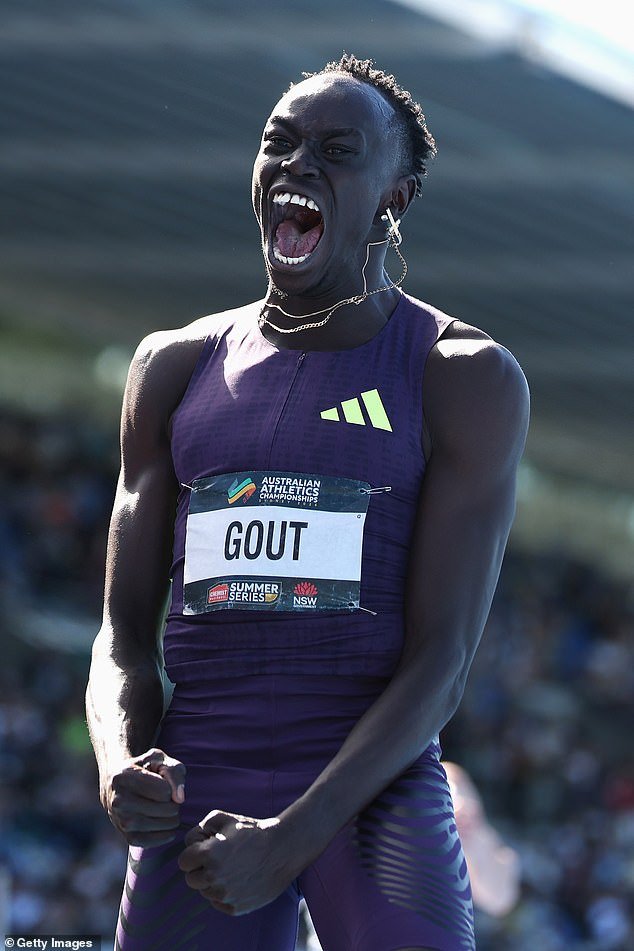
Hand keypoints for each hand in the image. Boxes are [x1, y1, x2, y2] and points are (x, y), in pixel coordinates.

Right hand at [104, 747, 185, 846]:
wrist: (117, 783)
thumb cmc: (143, 768)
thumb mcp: (159, 760)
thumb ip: (174, 772)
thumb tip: (180, 798)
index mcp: (125, 777)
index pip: (164, 791)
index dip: (170, 787)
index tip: (163, 783)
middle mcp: (119, 801)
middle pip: (165, 809)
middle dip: (174, 804)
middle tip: (168, 799)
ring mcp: (121, 821)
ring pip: (161, 826)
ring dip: (172, 819)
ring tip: (167, 810)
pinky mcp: (126, 836)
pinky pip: (152, 842)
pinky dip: (165, 835)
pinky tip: (167, 826)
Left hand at [177, 810, 295, 915]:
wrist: (282, 849)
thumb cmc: (252, 831)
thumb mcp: (224, 818)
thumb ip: (201, 827)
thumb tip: (191, 843)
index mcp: (208, 855)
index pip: (183, 862)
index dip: (193, 854)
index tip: (205, 849)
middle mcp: (214, 878)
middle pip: (191, 880)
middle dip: (200, 868)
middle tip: (218, 859)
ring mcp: (225, 895)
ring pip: (205, 892)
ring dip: (212, 882)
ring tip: (231, 867)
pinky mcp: (236, 908)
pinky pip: (218, 903)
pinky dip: (224, 894)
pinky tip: (238, 879)